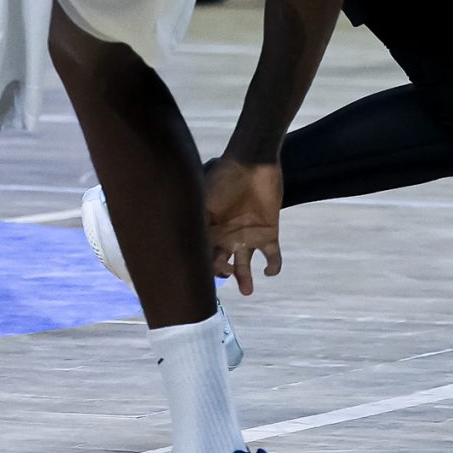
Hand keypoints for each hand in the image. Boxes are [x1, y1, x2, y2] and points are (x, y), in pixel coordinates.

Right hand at [205, 156, 284, 295]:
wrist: (252, 162)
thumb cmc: (224, 179)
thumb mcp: (204, 202)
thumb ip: (196, 225)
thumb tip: (179, 248)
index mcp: (210, 232)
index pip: (204, 258)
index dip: (204, 269)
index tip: (205, 274)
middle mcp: (228, 238)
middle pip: (222, 265)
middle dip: (223, 275)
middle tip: (227, 273)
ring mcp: (248, 237)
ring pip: (245, 266)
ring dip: (245, 280)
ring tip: (247, 290)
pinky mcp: (269, 233)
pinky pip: (272, 256)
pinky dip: (274, 266)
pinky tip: (269, 271)